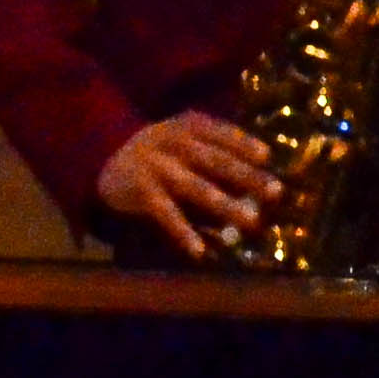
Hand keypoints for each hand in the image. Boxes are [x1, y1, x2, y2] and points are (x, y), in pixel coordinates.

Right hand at [97, 112, 282, 257]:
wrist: (102, 155)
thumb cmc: (158, 151)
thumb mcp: (181, 137)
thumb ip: (212, 149)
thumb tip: (258, 175)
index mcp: (186, 127)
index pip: (220, 133)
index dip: (243, 144)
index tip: (267, 157)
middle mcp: (171, 143)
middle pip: (214, 160)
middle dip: (246, 176)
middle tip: (275, 192)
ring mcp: (155, 167)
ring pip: (195, 187)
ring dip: (225, 204)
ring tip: (252, 222)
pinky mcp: (141, 190)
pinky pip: (166, 213)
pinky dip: (183, 232)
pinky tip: (200, 251)